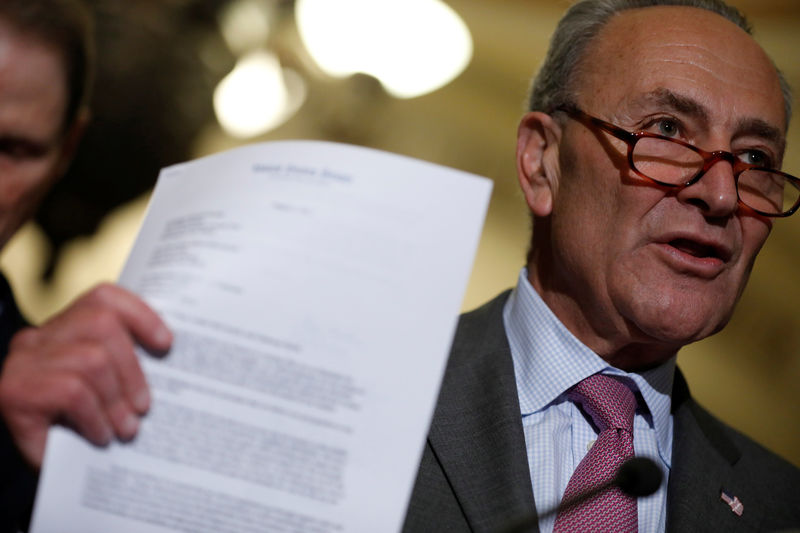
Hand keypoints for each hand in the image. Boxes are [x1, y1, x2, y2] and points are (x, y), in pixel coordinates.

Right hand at [0, 283, 171, 467]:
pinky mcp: (13, 392)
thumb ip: (123, 365)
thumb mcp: (101, 388)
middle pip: (102, 324)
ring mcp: (23, 362)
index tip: (167, 344)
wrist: (38, 469)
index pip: (104, 298)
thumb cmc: (73, 425)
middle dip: (133, 369)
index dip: (140, 315)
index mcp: (63, 328)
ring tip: (126, 428)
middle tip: (144, 408)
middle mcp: (38, 337)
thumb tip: (168, 357)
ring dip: (116, 400)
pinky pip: (72, 392)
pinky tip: (101, 436)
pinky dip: (95, 417)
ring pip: (91, 360)